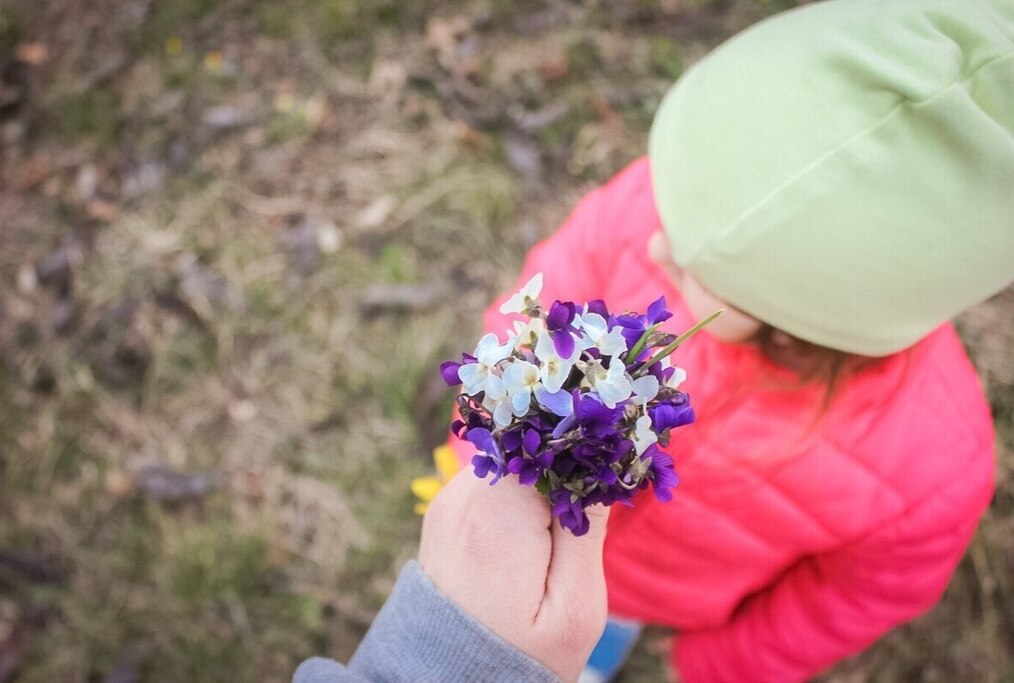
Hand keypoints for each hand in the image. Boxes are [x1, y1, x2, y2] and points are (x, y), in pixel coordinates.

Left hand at [419, 469, 609, 681]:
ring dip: (538, 486)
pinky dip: (515, 498)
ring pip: (510, 463)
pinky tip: (527, 539)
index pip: (545, 444)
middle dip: (561, 472)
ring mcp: (448, 502)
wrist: (452, 679)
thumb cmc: (525, 650)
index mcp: (497, 514)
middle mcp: (463, 497)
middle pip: (526, 450)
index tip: (600, 479)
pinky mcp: (445, 512)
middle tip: (578, 522)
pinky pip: (491, 483)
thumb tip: (598, 462)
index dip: (579, 454)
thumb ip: (586, 528)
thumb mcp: (575, 602)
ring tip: (551, 540)